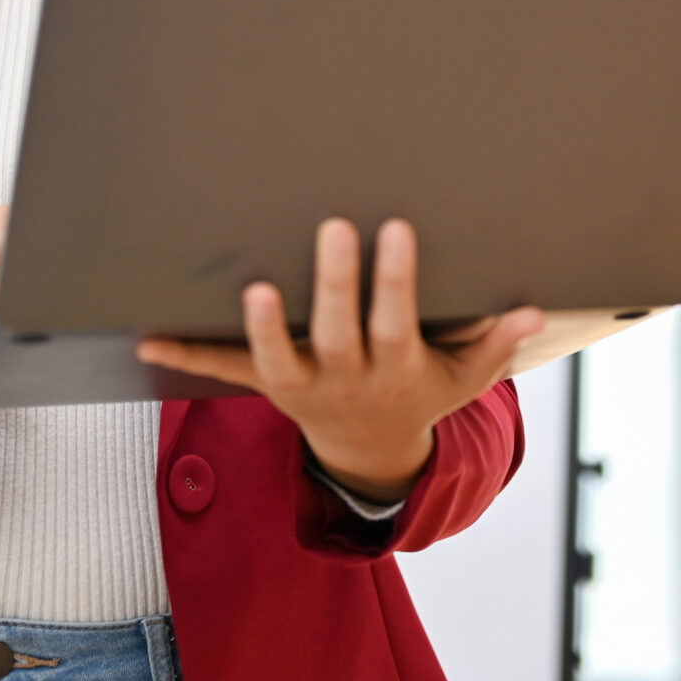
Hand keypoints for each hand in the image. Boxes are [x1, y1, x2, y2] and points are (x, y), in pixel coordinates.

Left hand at [138, 218, 543, 506]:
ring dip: (264, 327)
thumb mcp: (463, 377)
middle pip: (339, 332)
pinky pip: (221, 372)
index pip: (395, 320)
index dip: (395, 278)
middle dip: (335, 282)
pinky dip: (185, 354)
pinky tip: (147, 336)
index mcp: (395, 366)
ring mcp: (302, 385)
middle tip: (332, 227)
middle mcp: (346, 377)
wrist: (370, 453)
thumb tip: (534, 313)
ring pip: (279, 359)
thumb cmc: (419, 394)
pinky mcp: (266, 386)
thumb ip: (495, 344)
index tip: (396, 227)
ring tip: (255, 288)